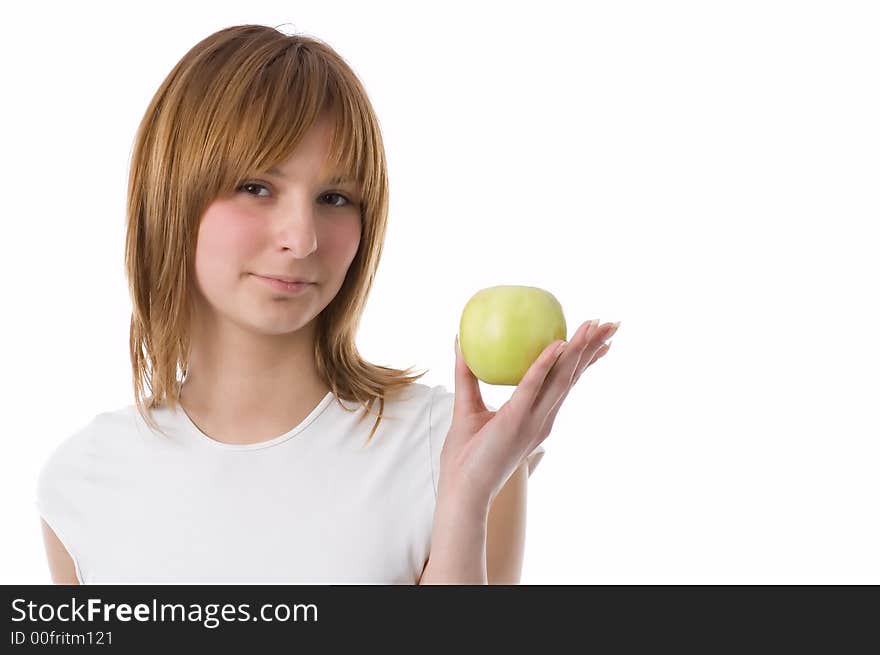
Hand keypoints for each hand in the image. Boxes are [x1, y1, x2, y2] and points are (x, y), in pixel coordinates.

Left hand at [437, 319, 618, 507]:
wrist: (462, 491)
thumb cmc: (464, 456)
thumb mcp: (467, 406)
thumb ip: (466, 373)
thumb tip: (460, 339)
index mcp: (537, 417)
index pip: (565, 382)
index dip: (583, 359)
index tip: (597, 338)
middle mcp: (543, 419)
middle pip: (573, 377)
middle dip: (593, 349)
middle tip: (611, 324)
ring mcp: (533, 421)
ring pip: (562, 379)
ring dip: (579, 350)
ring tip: (594, 326)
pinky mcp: (516, 421)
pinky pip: (532, 387)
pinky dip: (545, 365)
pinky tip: (557, 344)